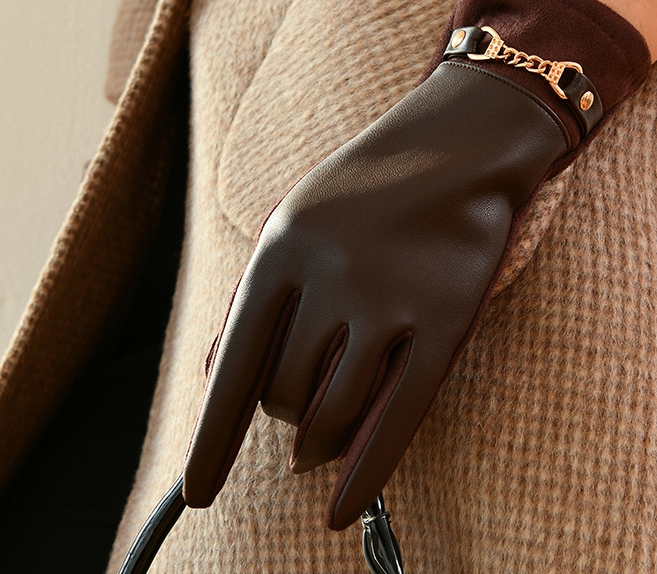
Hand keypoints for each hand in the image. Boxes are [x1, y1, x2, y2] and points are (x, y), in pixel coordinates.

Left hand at [182, 57, 568, 528]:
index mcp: (282, 250)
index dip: (213, 437)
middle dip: (284, 416)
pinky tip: (342, 510)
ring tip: (318, 438)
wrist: (459, 144)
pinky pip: (398, 418)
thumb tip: (218, 377)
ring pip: (335, 412)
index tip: (198, 491)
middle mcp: (330, 277)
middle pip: (285, 395)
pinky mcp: (447, 321)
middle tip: (299, 409)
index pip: (234, 364)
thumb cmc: (369, 189)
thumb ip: (256, 297)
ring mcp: (391, 300)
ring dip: (319, 439)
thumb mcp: (295, 223)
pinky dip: (366, 473)